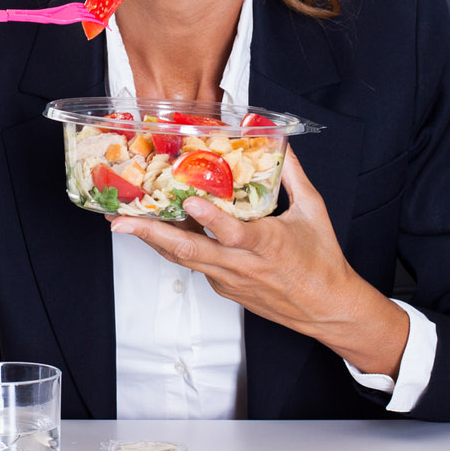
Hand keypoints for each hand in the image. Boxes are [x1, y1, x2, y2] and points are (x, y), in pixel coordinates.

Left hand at [109, 148, 409, 377]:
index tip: (190, 202)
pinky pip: (195, 264)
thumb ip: (293, 174)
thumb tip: (280, 141)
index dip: (210, 219)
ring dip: (152, 240)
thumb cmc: (322, 261)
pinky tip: (158, 230)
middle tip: (120, 221)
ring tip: (123, 223)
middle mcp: (242, 265)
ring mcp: (229, 279)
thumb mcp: (313, 211)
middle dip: (151, 234)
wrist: (328, 309)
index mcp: (267, 244)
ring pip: (185, 258)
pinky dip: (175, 247)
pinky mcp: (225, 288)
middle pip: (190, 251)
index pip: (233, 232)